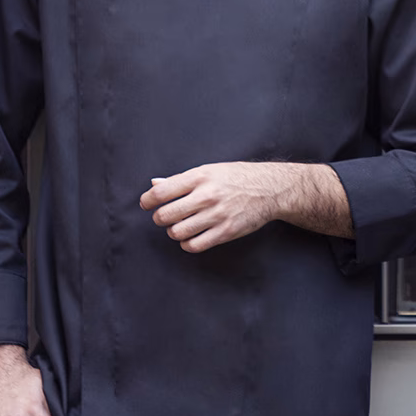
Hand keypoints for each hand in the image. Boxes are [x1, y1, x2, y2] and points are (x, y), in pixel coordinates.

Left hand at [139, 162, 286, 252]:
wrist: (268, 189)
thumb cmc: (236, 177)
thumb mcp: (208, 170)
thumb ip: (180, 180)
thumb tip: (154, 185)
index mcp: (199, 177)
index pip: (162, 192)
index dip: (147, 200)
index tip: (146, 204)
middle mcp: (206, 196)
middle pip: (166, 215)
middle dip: (159, 218)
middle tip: (163, 216)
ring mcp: (216, 215)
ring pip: (177, 232)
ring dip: (173, 231)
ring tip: (179, 226)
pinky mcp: (225, 232)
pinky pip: (194, 245)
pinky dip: (187, 244)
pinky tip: (190, 236)